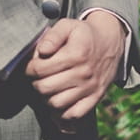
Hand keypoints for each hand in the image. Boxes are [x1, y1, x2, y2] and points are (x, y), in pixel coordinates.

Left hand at [25, 11, 124, 129]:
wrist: (110, 42)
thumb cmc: (84, 33)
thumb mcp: (68, 25)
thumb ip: (53, 36)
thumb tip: (41, 51)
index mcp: (75, 55)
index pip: (41, 69)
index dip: (30, 68)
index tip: (30, 66)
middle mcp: (83, 74)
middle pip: (46, 88)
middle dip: (35, 83)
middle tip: (35, 77)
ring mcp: (90, 88)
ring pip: (57, 103)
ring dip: (45, 98)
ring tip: (45, 87)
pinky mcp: (95, 98)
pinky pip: (74, 114)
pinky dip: (62, 113)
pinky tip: (57, 102)